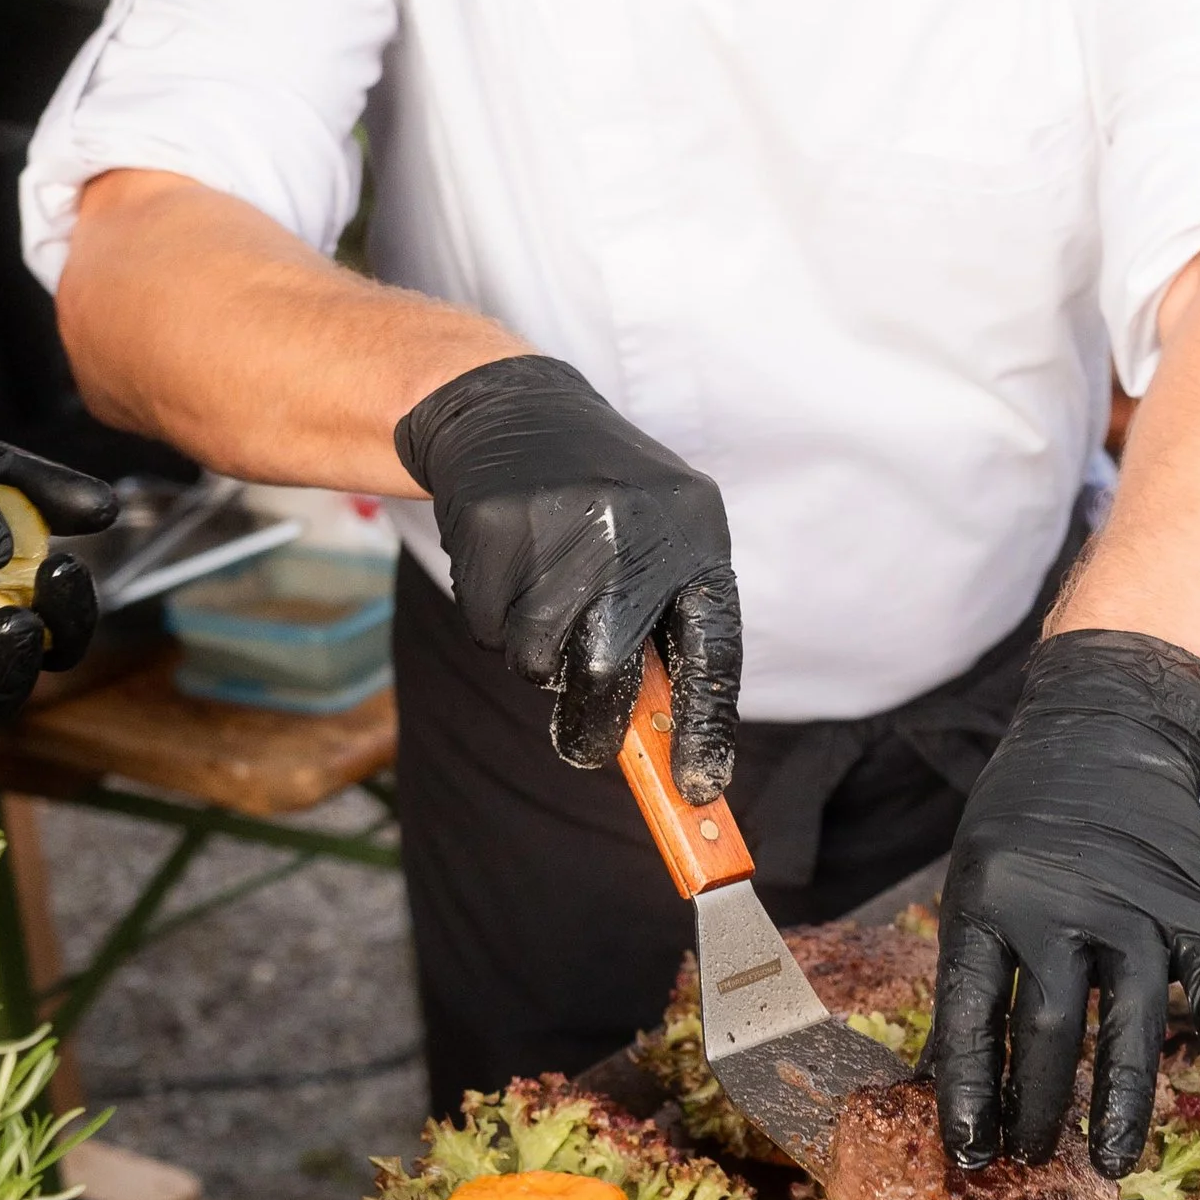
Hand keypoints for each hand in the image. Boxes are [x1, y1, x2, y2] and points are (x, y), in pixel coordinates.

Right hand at [394, 354, 741, 799]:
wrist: (518, 412)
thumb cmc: (606, 505)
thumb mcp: (662, 543)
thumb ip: (667, 630)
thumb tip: (663, 745)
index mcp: (693, 535)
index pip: (712, 649)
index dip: (706, 725)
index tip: (698, 788)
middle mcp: (632, 529)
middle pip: (604, 668)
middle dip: (593, 723)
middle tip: (582, 748)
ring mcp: (556, 523)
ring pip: (535, 657)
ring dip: (534, 655)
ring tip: (542, 596)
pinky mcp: (492, 524)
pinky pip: (487, 627)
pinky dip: (493, 619)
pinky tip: (507, 567)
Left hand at [933, 630, 1199, 1177]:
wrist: (1105, 728)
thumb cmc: (1024, 817)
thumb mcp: (972, 880)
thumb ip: (969, 972)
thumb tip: (941, 1080)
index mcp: (989, 903)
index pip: (972, 1016)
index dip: (969, 1092)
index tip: (969, 1153)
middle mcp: (1061, 909)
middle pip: (1049, 1031)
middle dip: (1038, 1109)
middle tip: (1033, 1161)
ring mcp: (1133, 907)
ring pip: (1129, 1023)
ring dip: (1119, 1100)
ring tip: (1109, 1160)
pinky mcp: (1191, 903)